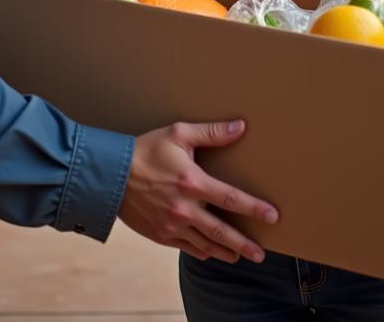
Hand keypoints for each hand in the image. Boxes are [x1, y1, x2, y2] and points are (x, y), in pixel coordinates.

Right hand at [119, 119, 278, 262]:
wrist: (110, 176)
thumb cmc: (146, 150)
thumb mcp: (178, 134)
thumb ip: (211, 133)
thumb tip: (240, 126)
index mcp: (192, 182)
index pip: (231, 198)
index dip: (254, 208)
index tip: (273, 216)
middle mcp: (184, 208)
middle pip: (222, 231)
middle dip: (244, 244)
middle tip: (262, 254)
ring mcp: (172, 226)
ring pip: (205, 245)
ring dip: (226, 252)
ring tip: (241, 257)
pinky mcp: (160, 235)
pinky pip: (187, 248)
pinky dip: (202, 252)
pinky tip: (212, 252)